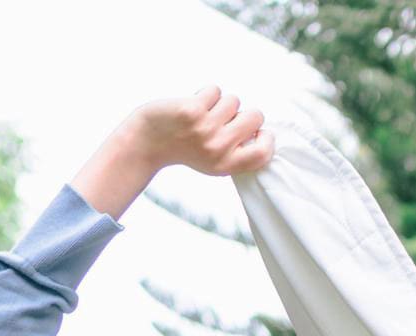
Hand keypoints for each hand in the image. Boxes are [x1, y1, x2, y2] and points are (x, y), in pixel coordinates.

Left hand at [126, 85, 273, 176]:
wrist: (149, 142)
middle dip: (245, 112)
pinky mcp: (193, 110)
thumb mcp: (213, 161)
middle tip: (230, 116)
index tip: (258, 131)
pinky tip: (195, 102)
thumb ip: (236, 151)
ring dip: (222, 101)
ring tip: (206, 111)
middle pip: (255, 117)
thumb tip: (260, 129)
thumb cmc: (185, 148)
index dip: (266, 137)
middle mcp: (219, 148)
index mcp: (227, 165)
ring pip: (233, 100)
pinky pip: (215, 90)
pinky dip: (206, 92)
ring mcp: (206, 128)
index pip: (263, 153)